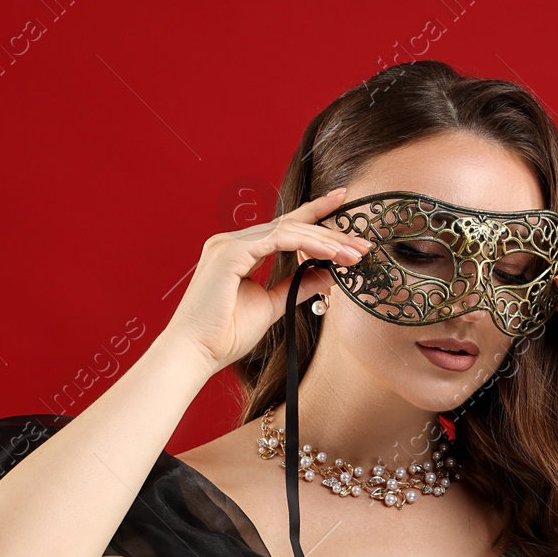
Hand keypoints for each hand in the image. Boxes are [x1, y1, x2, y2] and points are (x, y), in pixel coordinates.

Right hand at [165, 187, 373, 372]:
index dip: (315, 214)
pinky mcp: (230, 252)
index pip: (284, 228)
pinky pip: (277, 240)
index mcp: (239, 251)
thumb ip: (297, 286)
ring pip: (287, 230)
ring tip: (353, 252)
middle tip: (362, 243)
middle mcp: (232, 241)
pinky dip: (306, 244)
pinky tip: (331, 254)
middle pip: (291, 226)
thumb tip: (328, 275)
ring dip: (325, 240)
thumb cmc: (224, 335)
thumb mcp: (272, 306)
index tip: (343, 203)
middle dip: (330, 233)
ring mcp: (229, 243)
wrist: (195, 353)